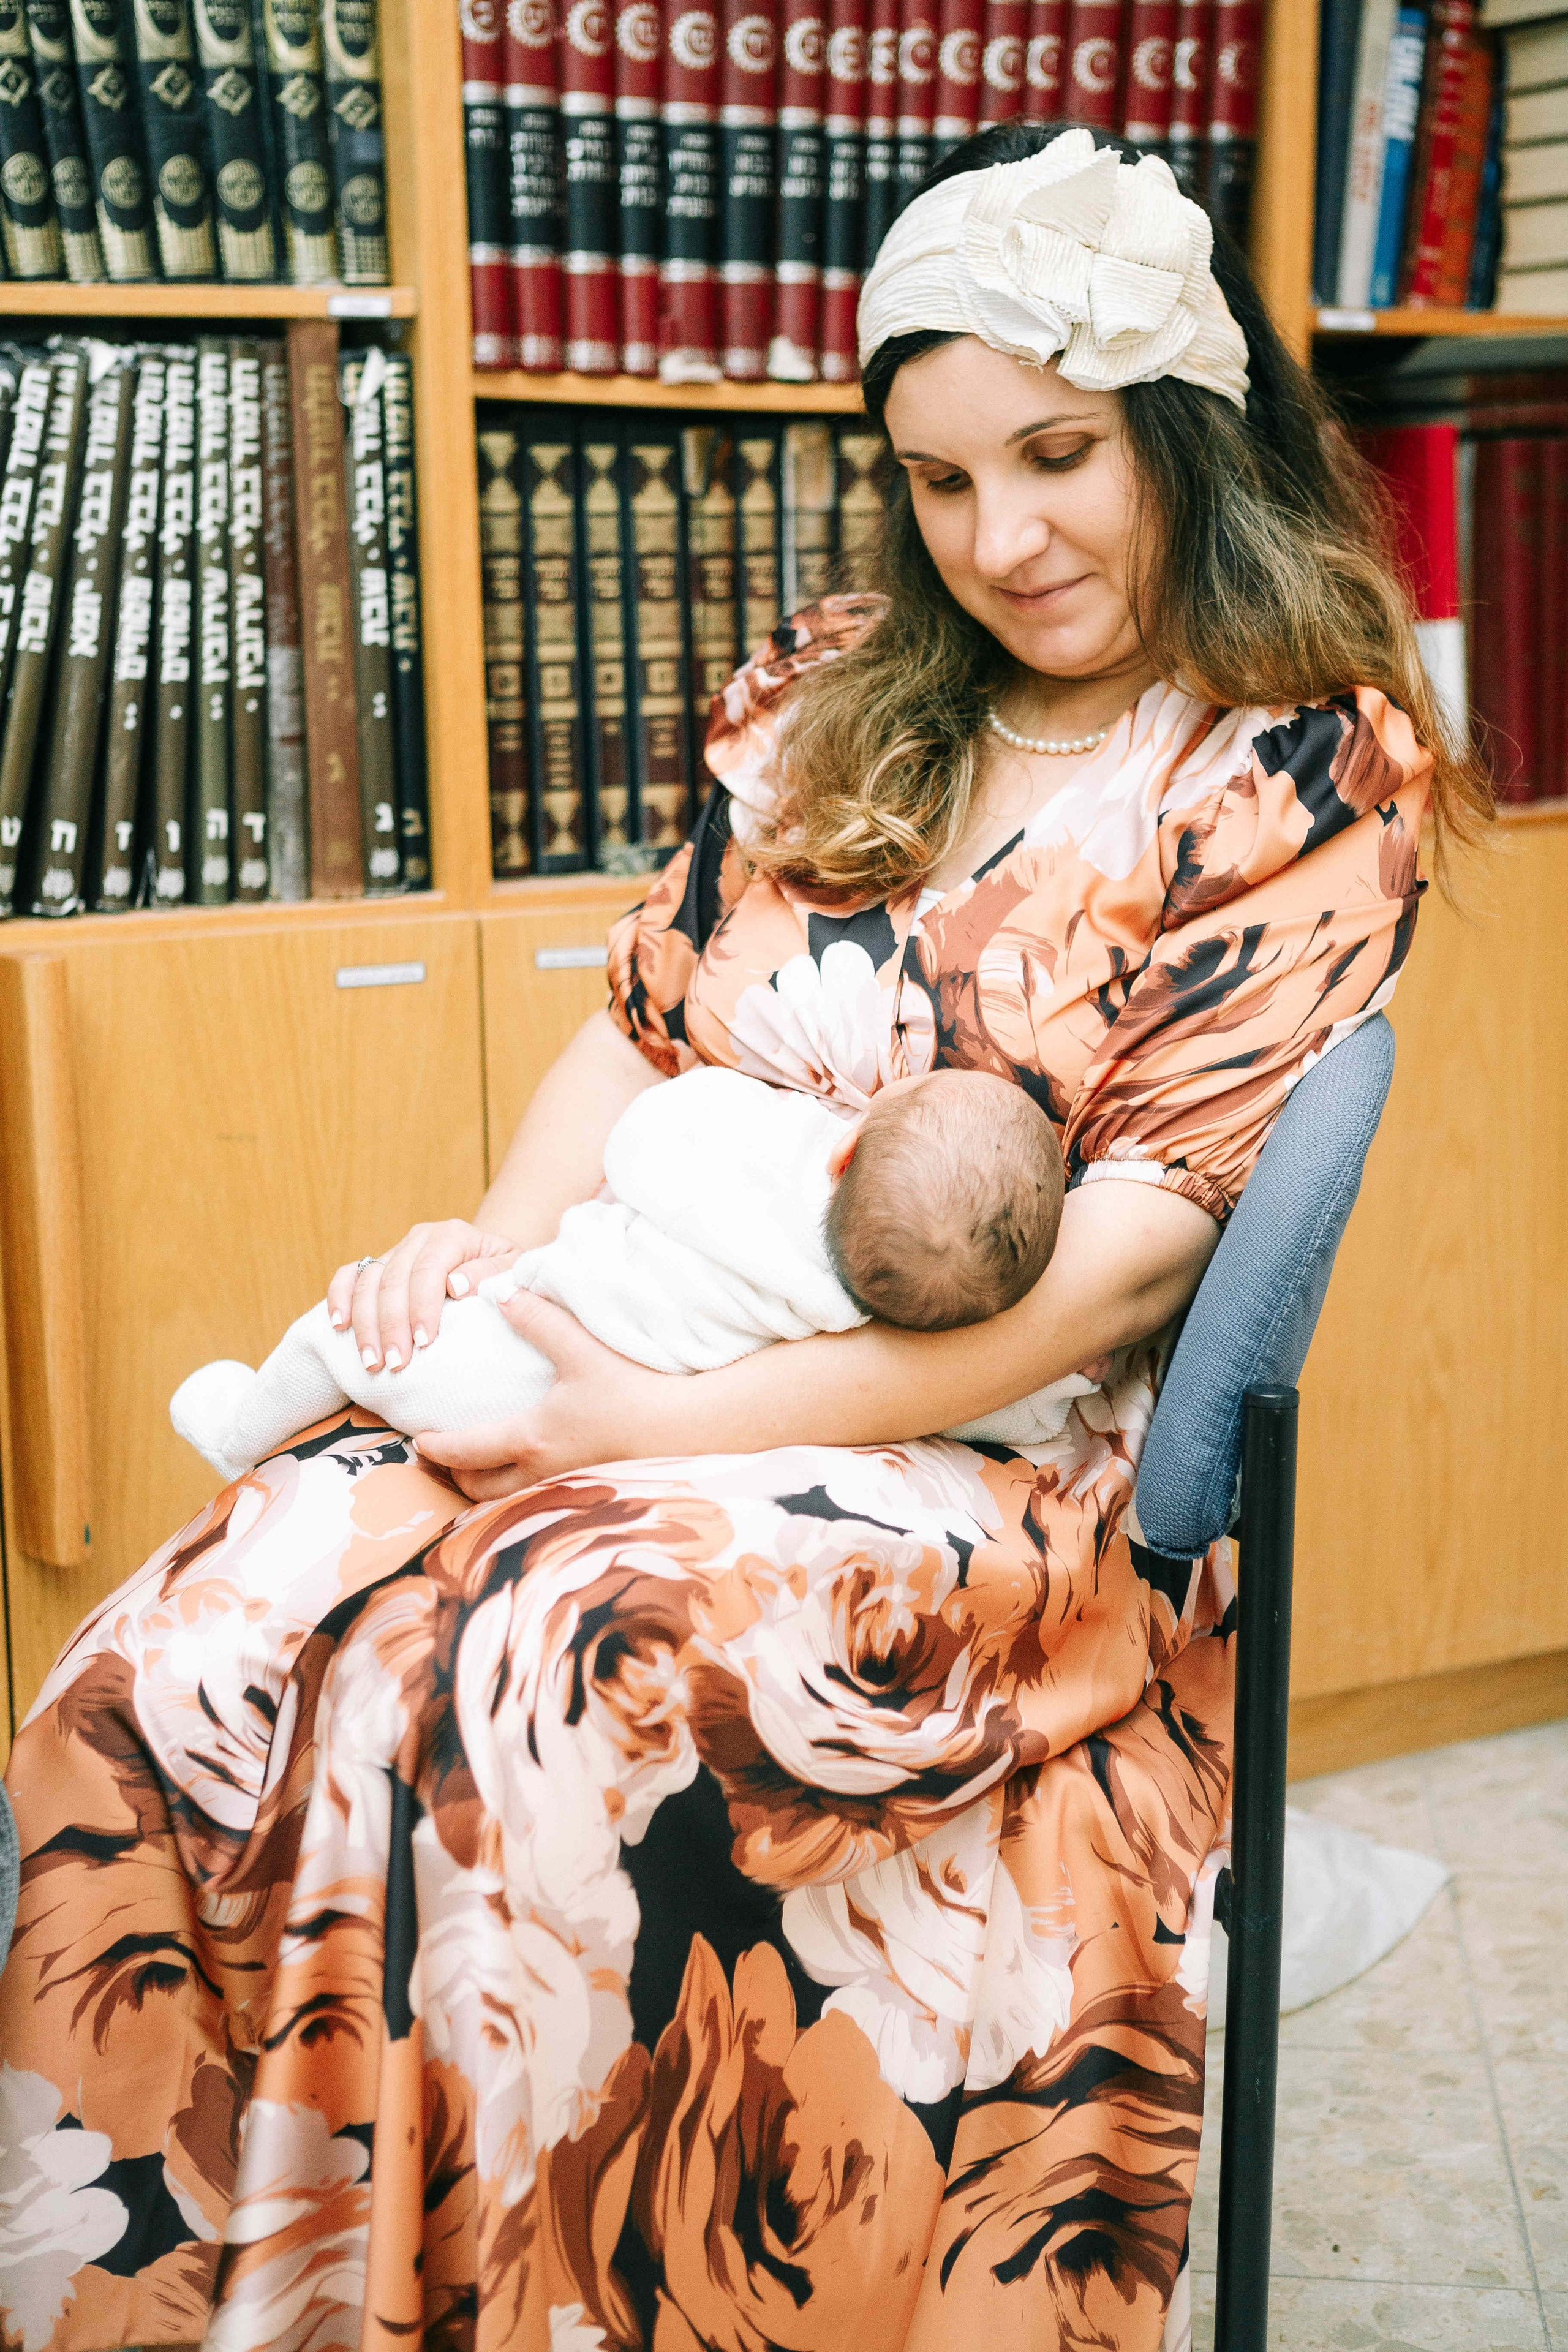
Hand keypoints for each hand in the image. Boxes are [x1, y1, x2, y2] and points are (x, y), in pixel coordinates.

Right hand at [326, 1221, 522, 1373]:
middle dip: (391, 1324)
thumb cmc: (504, 1275)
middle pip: (394, 1278)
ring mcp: (396, 1249)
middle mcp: (420, 1238)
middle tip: (395, 1364)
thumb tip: (456, 1284)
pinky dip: (340, 1297)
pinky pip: (349, 1274)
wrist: (492, 1264)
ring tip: (371, 1361)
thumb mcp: (512, 1272)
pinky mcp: (379, 1262)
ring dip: (366, 1323)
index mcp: (453, 1235)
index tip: (423, 1342)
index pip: (430, 1268)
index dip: (423, 1305)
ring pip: (368, 1280)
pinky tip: (339, 1325)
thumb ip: (491, 1274)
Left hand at [414, 1291, 676, 1497]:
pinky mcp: (590, 1484)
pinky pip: (539, 1493)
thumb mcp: (582, 1348)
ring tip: (481, 1461)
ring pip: (510, 1498)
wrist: (688, 1427)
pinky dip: (521, 1484)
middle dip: (456, 1476)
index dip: (435, 1446)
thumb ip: (539, 1319)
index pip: (466, 1451)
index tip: (418, 1438)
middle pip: (480, 1489)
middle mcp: (542, 1471)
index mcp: (531, 1438)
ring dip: (488, 1483)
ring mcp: (567, 1485)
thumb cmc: (632, 1390)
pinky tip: (533, 1461)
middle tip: (443, 1455)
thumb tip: (501, 1291)